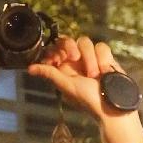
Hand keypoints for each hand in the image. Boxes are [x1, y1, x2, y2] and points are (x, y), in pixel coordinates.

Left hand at [27, 35, 142, 142]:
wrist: (113, 102)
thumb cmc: (88, 99)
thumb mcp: (66, 86)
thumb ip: (49, 74)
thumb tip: (29, 69)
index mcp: (63, 68)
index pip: (54, 48)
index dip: (55, 49)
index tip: (58, 57)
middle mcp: (75, 61)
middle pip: (68, 40)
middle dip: (70, 47)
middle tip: (74, 57)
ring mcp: (90, 58)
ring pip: (85, 41)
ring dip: (89, 58)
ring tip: (94, 75)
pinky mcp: (104, 57)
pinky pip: (101, 46)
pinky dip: (103, 59)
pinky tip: (104, 71)